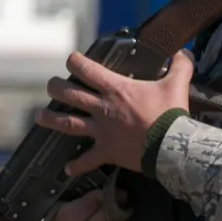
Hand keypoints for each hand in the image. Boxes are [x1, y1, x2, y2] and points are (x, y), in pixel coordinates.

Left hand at [35, 49, 192, 176]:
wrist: (171, 146)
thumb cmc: (170, 114)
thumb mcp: (177, 84)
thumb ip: (179, 65)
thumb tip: (182, 52)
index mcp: (116, 89)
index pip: (88, 70)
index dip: (75, 61)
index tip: (70, 59)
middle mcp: (103, 108)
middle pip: (71, 94)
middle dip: (57, 87)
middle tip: (50, 85)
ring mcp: (101, 131)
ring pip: (69, 123)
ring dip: (52, 120)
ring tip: (39, 117)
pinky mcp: (106, 151)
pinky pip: (88, 160)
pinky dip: (77, 165)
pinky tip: (68, 168)